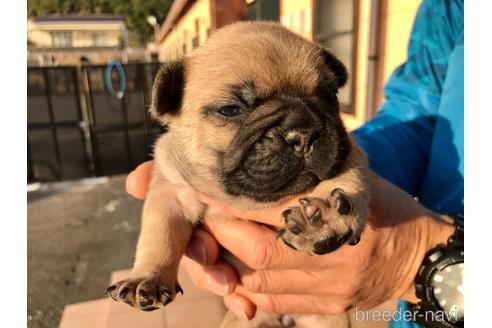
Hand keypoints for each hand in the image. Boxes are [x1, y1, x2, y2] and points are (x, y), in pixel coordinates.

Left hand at [126, 161, 454, 319]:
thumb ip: (317, 164)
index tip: (206, 191)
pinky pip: (277, 304)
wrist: (418, 254)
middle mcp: (334, 255)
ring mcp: (332, 287)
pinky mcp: (330, 306)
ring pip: (262, 284)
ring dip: (230, 266)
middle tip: (204, 219)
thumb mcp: (355, 175)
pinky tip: (236, 273)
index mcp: (342, 214)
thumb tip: (275, 140)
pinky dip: (250, 291)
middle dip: (223, 236)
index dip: (233, 202)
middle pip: (260, 253)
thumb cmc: (383, 207)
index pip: (273, 209)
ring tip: (212, 245)